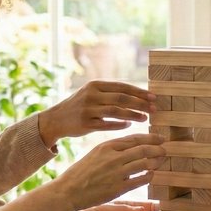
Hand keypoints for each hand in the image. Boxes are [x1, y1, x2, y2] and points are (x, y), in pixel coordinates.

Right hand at [38, 81, 153, 143]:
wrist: (56, 119)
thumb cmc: (79, 105)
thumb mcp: (91, 93)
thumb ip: (110, 92)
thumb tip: (137, 93)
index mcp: (95, 85)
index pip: (122, 87)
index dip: (139, 92)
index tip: (153, 97)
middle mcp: (91, 95)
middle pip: (122, 98)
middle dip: (140, 103)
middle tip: (154, 109)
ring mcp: (88, 110)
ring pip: (116, 112)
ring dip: (133, 114)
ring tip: (145, 118)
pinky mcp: (86, 124)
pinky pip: (107, 125)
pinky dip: (120, 125)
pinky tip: (129, 125)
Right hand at [56, 133, 164, 209]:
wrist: (69, 190)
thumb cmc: (82, 171)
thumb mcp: (96, 153)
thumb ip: (113, 148)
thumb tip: (133, 145)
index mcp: (107, 146)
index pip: (135, 138)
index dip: (150, 138)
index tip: (160, 138)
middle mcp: (113, 157)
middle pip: (142, 149)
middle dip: (157, 148)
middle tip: (165, 149)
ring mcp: (116, 173)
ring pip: (144, 163)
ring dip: (156, 161)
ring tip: (161, 160)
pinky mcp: (118, 188)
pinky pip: (140, 180)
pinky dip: (149, 175)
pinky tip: (152, 174)